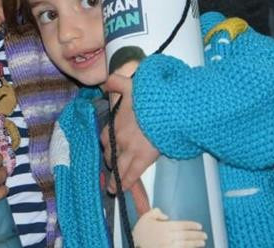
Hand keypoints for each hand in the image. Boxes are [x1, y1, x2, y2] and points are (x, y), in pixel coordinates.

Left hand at [101, 73, 158, 192]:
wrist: (167, 108)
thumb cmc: (150, 96)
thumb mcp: (130, 84)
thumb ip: (116, 82)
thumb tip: (105, 83)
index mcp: (116, 122)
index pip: (105, 137)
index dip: (107, 144)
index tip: (109, 148)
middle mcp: (119, 137)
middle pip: (110, 153)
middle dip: (111, 160)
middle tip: (114, 166)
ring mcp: (130, 148)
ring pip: (118, 166)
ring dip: (115, 177)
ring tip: (112, 187)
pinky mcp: (144, 158)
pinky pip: (131, 174)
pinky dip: (125, 183)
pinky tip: (120, 190)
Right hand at [132, 208, 205, 247]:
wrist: (132, 243)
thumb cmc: (140, 231)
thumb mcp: (145, 217)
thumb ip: (156, 213)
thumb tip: (166, 215)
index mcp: (164, 227)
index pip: (182, 225)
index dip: (192, 225)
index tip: (199, 226)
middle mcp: (167, 236)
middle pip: (185, 235)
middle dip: (196, 235)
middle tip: (205, 235)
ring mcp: (168, 246)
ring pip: (185, 244)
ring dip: (195, 243)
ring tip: (202, 242)